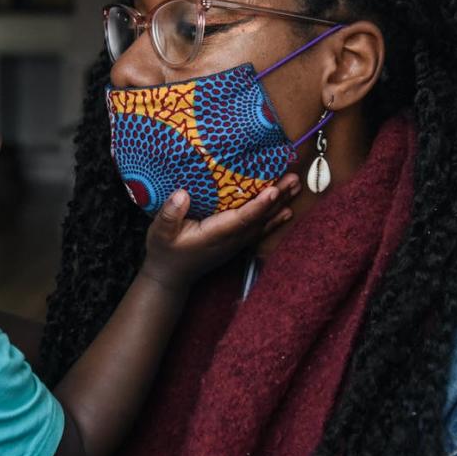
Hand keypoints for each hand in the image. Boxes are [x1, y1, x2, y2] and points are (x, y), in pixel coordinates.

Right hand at [140, 173, 299, 291]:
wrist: (170, 276)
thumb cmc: (164, 251)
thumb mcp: (160, 232)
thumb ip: (169, 214)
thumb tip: (181, 194)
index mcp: (214, 235)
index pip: (241, 219)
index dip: (258, 205)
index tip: (272, 190)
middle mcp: (230, 240)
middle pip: (259, 218)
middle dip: (277, 198)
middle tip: (294, 179)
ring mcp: (234, 243)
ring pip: (262, 222)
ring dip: (281, 204)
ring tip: (296, 186)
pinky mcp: (235, 243)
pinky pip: (259, 229)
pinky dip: (275, 219)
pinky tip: (287, 210)